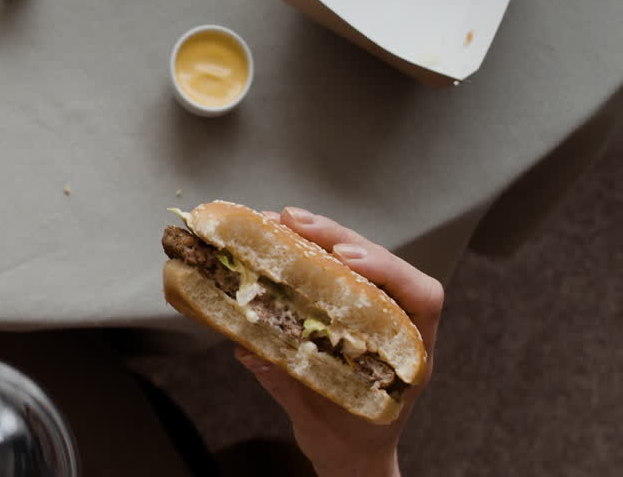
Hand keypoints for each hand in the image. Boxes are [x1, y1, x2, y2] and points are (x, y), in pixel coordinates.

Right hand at [234, 208, 444, 476]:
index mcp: (409, 353)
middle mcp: (395, 323)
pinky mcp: (344, 309)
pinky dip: (302, 253)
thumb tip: (250, 350)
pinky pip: (330, 273)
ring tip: (276, 220)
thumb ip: (287, 384)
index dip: (389, 270)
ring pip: (353, 260)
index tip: (348, 258)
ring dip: (316, 236)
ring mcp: (371, 312)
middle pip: (377, 264)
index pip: (421, 296)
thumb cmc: (349, 439)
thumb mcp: (317, 418)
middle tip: (294, 221)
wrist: (351, 452)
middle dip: (335, 236)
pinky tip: (273, 240)